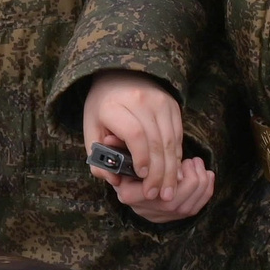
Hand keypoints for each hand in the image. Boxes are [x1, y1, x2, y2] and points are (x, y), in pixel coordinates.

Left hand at [81, 70, 186, 198]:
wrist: (117, 74)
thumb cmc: (102, 107)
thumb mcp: (91, 129)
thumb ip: (98, 158)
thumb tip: (115, 182)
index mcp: (113, 105)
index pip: (134, 134)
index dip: (141, 157)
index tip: (142, 176)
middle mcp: (140, 100)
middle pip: (155, 141)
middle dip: (159, 173)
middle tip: (159, 195)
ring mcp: (160, 101)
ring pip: (170, 141)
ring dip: (171, 169)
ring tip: (169, 191)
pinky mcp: (173, 104)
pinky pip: (178, 135)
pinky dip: (177, 156)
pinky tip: (174, 173)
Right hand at [118, 156, 212, 221]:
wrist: (131, 185)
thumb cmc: (125, 167)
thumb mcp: (118, 157)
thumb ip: (117, 147)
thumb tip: (110, 137)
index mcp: (129, 194)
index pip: (154, 188)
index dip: (170, 173)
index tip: (174, 158)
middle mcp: (145, 209)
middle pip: (177, 198)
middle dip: (191, 177)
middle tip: (192, 160)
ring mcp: (162, 215)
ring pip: (190, 203)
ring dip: (200, 181)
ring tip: (197, 164)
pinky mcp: (176, 217)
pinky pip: (198, 206)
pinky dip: (206, 189)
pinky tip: (206, 175)